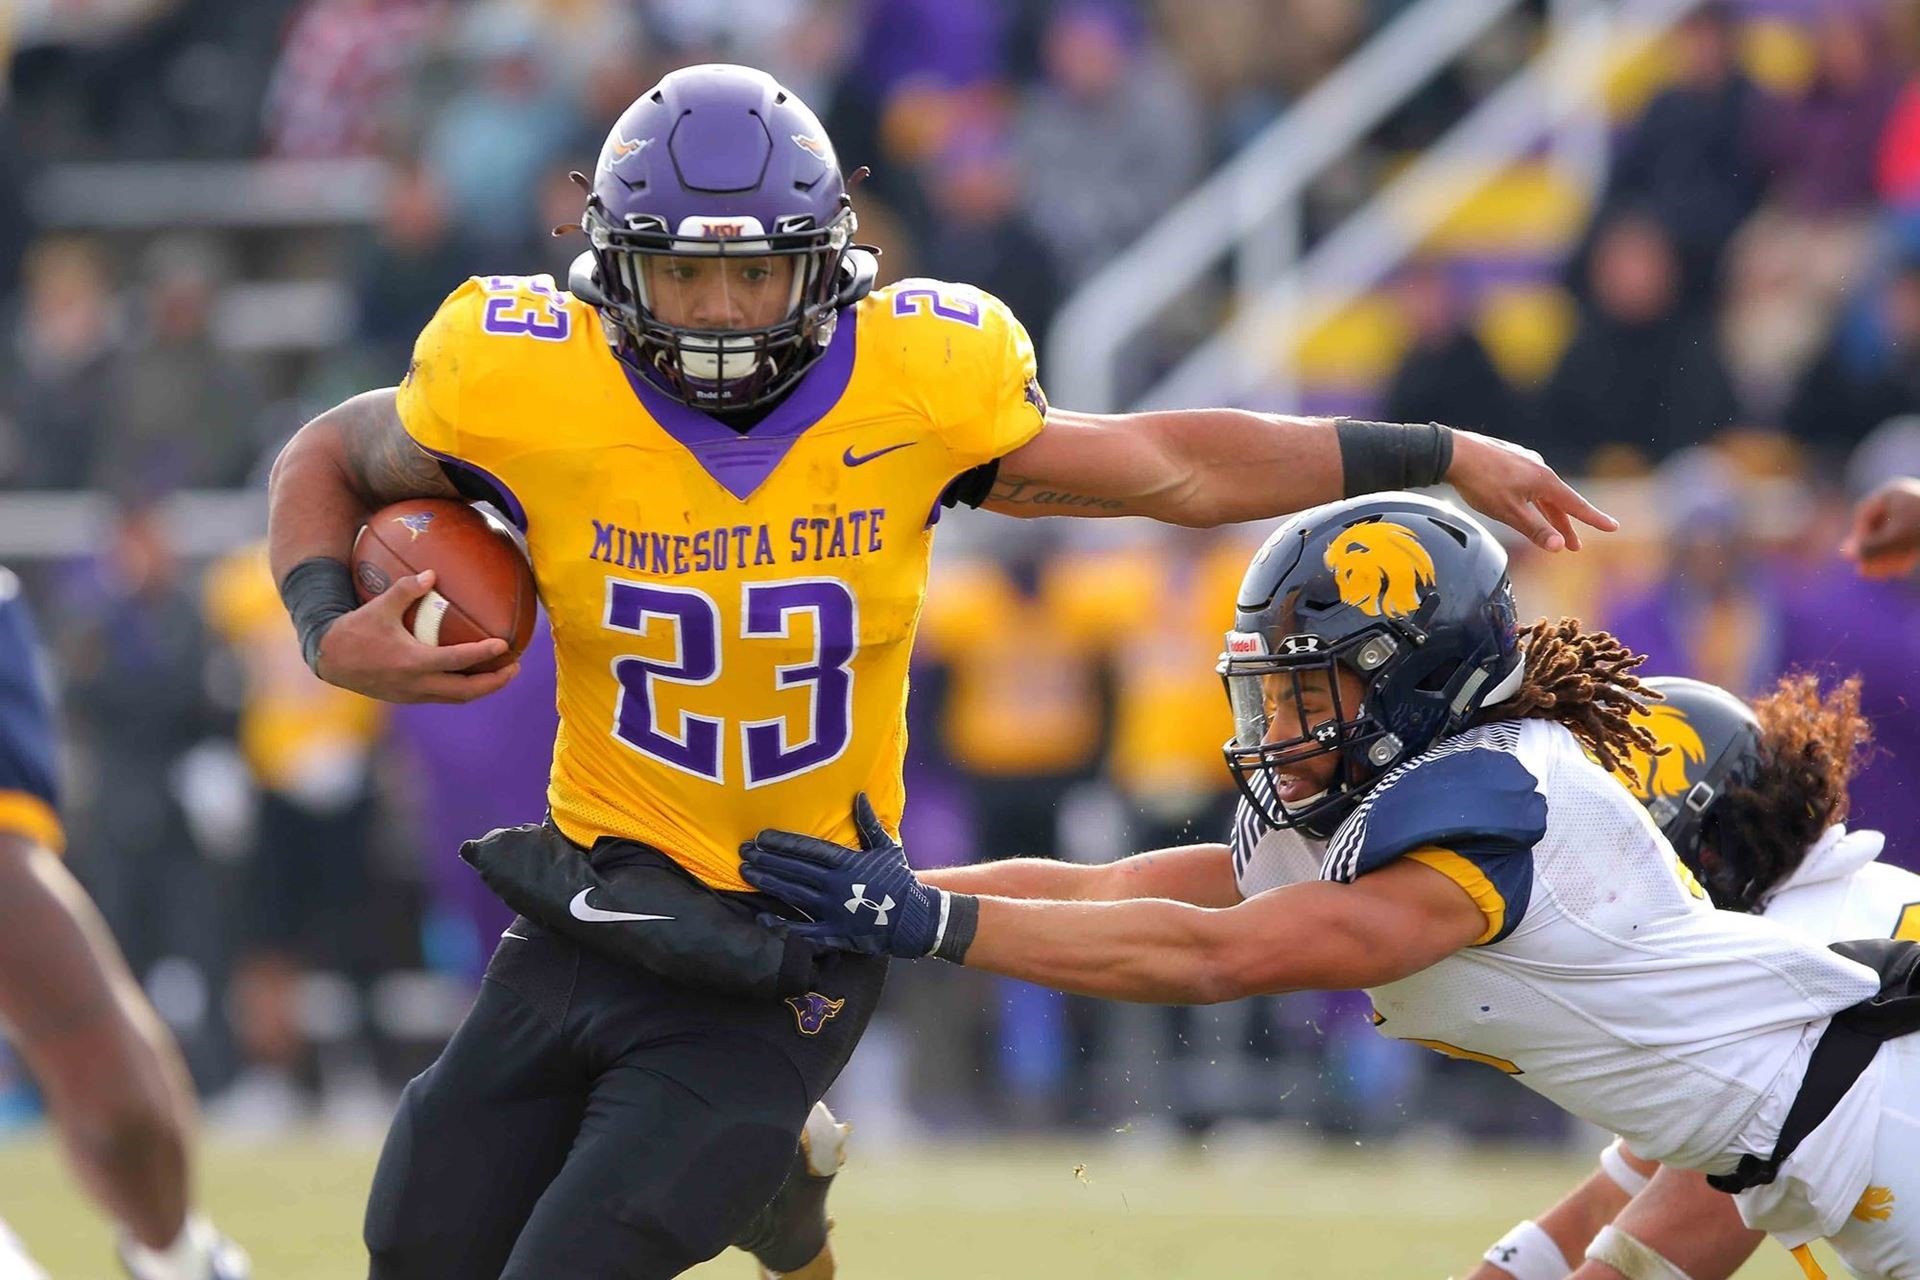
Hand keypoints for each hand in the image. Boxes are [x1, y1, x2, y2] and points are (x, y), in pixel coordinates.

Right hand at [315, 569, 518, 702]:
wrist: (329, 659)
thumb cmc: (355, 629)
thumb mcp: (379, 606)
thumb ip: (406, 589)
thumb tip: (431, 573)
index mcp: (413, 662)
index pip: (457, 661)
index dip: (483, 654)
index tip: (504, 646)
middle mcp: (416, 684)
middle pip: (466, 691)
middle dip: (494, 682)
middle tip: (514, 667)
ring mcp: (413, 695)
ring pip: (456, 698)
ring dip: (482, 689)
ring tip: (502, 674)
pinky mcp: (408, 698)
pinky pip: (443, 696)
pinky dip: (462, 689)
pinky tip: (471, 675)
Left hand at [741, 793, 947, 957]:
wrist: (914, 920)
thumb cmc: (899, 880)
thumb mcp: (887, 848)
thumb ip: (868, 823)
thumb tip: (859, 794)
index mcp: (849, 864)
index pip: (809, 850)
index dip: (783, 842)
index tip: (760, 836)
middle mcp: (837, 886)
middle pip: (795, 870)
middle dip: (767, 859)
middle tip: (742, 851)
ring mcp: (834, 911)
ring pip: (793, 895)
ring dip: (768, 883)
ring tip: (746, 872)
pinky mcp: (834, 933)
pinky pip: (803, 930)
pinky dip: (782, 925)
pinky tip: (761, 917)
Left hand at [1446, 430, 1617, 552]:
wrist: (1454, 453)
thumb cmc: (1481, 484)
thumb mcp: (1510, 513)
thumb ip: (1535, 530)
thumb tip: (1560, 546)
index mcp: (1544, 481)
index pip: (1576, 505)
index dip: (1594, 519)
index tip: (1613, 527)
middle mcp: (1539, 467)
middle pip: (1558, 502)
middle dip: (1565, 525)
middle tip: (1574, 546)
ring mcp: (1524, 461)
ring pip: (1541, 492)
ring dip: (1547, 512)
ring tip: (1551, 529)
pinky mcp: (1509, 458)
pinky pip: (1527, 483)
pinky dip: (1532, 498)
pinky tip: (1526, 502)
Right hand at [1841, 478, 1919, 578]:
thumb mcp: (1896, 541)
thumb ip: (1869, 548)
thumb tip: (1844, 555)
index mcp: (1892, 491)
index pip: (1863, 515)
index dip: (1858, 539)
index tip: (1861, 560)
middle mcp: (1903, 497)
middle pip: (1878, 526)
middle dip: (1873, 552)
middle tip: (1869, 573)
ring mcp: (1916, 509)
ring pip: (1893, 535)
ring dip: (1886, 556)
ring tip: (1886, 575)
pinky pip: (1908, 538)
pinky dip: (1902, 553)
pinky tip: (1903, 570)